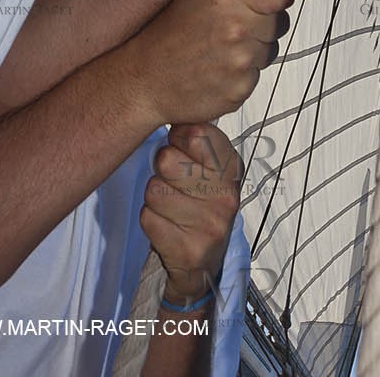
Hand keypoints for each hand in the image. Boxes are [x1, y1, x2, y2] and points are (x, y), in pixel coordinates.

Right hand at [120, 0, 292, 126]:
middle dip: (264, 20)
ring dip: (254, 47)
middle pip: (280, 20)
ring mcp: (240, 63)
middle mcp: (238, 29)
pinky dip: (243, 72)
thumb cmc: (167, 30)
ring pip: (270, 48)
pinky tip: (217, 68)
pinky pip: (256, 74)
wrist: (144, 78)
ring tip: (220, 47)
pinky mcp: (240, 90)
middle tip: (234, 24)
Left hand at [140, 124, 240, 306]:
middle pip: (167, 160)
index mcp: (232, 168)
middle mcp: (227, 197)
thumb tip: (173, 113)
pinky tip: (167, 227)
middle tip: (174, 183)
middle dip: (161, 170)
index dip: (177, 138)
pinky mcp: (189, 250)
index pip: (196, 133)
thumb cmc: (198, 205)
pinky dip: (150, 221)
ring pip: (154, 190)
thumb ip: (195, 137)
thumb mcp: (207, 167)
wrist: (202, 266)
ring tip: (171, 208)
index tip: (181, 149)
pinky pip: (148, 218)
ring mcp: (210, 226)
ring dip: (154, 198)